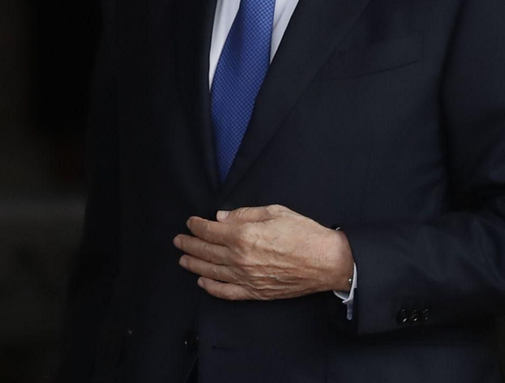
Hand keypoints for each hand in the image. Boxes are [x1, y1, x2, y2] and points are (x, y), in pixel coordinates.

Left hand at [174, 204, 352, 300]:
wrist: (326, 262)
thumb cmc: (303, 233)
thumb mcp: (274, 211)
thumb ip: (244, 214)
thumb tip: (220, 218)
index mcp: (243, 235)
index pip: (210, 230)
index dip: (196, 225)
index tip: (190, 222)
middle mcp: (240, 258)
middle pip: (206, 251)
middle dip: (189, 244)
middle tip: (178, 240)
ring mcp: (247, 278)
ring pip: (211, 272)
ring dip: (194, 264)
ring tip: (183, 259)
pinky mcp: (256, 292)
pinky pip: (227, 292)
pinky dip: (211, 287)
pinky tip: (202, 282)